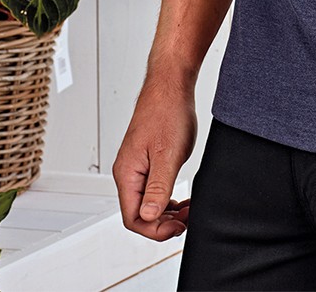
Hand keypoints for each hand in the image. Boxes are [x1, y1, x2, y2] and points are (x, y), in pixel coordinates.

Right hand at [113, 79, 197, 241]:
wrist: (170, 85)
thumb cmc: (167, 112)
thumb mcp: (167, 155)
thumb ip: (157, 188)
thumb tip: (148, 217)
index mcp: (127, 174)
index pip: (133, 219)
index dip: (156, 230)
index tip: (179, 227)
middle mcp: (128, 172)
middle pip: (139, 214)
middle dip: (163, 222)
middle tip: (188, 218)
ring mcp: (137, 166)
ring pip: (147, 203)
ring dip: (167, 212)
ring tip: (188, 209)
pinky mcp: (147, 160)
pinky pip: (152, 189)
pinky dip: (167, 198)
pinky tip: (181, 199)